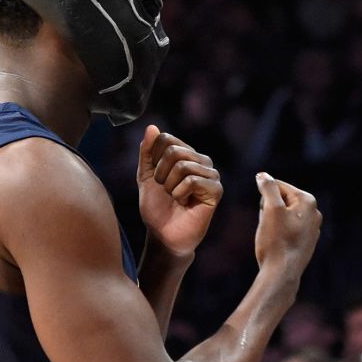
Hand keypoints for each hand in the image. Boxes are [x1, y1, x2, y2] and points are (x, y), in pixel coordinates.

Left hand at [137, 127, 222, 255]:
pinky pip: (192, 180)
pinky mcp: (216, 190)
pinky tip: (185, 203)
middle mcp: (202, 161)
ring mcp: (212, 175)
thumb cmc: (156, 208)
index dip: (153, 159)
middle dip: (161, 173)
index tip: (156, 177)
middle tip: (166, 190)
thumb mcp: (145, 176)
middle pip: (173, 151)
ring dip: (170, 186)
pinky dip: (180, 194)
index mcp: (187, 154)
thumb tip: (152, 127)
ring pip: (182, 166)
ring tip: (175, 198)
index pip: (166, 139)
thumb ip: (147, 152)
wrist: (163, 235)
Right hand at [253, 173, 320, 280]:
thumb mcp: (270, 209)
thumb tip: (263, 176)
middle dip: (269, 210)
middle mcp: (314, 213)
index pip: (277, 186)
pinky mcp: (306, 241)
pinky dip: (279, 234)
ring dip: (272, 222)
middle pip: (281, 200)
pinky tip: (278, 245)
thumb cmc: (276, 241)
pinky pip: (286, 229)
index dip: (265, 198)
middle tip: (270, 227)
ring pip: (282, 216)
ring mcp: (312, 228)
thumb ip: (268, 187)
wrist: (282, 273)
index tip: (266, 215)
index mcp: (308, 201)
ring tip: (274, 237)